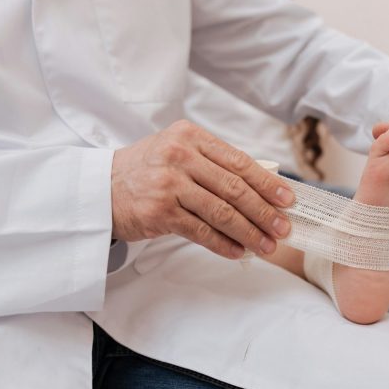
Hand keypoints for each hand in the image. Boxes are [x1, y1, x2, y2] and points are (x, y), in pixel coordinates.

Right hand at [111, 120, 294, 257]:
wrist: (99, 187)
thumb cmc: (147, 171)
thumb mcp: (178, 152)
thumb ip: (214, 164)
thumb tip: (264, 188)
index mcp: (191, 136)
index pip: (239, 162)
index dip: (268, 183)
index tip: (288, 200)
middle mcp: (180, 155)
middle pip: (235, 188)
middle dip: (264, 211)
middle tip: (284, 228)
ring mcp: (169, 183)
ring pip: (221, 211)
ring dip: (249, 232)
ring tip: (267, 245)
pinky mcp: (160, 211)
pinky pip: (201, 231)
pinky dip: (223, 244)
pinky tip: (238, 252)